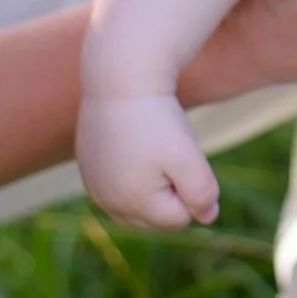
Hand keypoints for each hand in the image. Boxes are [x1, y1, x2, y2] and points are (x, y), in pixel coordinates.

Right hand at [79, 93, 219, 228]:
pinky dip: (132, 174)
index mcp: (131, 204)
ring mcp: (94, 186)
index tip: (179, 155)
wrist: (120, 79)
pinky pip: (119, 187)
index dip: (189, 187)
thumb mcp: (189, 158)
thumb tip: (207, 217)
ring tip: (150, 148)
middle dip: (170, 191)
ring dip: (152, 184)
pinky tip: (133, 143)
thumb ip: (202, 194)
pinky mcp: (89, 169)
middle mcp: (106, 202)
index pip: (179, 218)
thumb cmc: (159, 118)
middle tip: (165, 152)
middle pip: (156, 217)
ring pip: (138, 204)